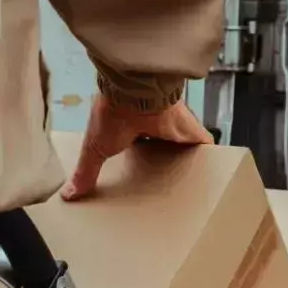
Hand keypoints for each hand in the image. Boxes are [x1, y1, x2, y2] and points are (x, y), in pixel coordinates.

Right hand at [61, 96, 211, 200]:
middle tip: (172, 182)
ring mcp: (176, 127)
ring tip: (194, 180)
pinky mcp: (192, 131)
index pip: (139, 144)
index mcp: (133, 128)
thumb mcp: (96, 148)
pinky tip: (219, 170)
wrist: (134, 94)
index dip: (142, 156)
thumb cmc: (112, 114)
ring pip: (186, 146)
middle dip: (168, 160)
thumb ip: (86, 171)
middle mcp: (157, 126)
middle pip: (166, 147)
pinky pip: (207, 144)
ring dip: (191, 160)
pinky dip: (214, 156)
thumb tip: (68, 194)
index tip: (144, 173)